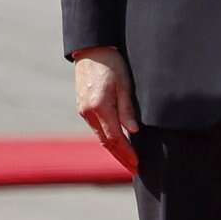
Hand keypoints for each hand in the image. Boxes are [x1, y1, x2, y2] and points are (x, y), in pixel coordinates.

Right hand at [73, 48, 139, 175]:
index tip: (138, 164)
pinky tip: (117, 143)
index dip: (127, 153)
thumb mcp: (124, 84)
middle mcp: (88, 112)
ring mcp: (83, 111)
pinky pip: (96, 128)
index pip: (116, 138)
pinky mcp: (83, 107)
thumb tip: (134, 132)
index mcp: (100, 107)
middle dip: (121, 157)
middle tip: (134, 170)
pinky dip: (107, 138)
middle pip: (106, 142)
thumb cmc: (112, 63)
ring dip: (114, 150)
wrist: (91, 49)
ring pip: (100, 136)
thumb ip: (127, 109)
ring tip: (128, 160)